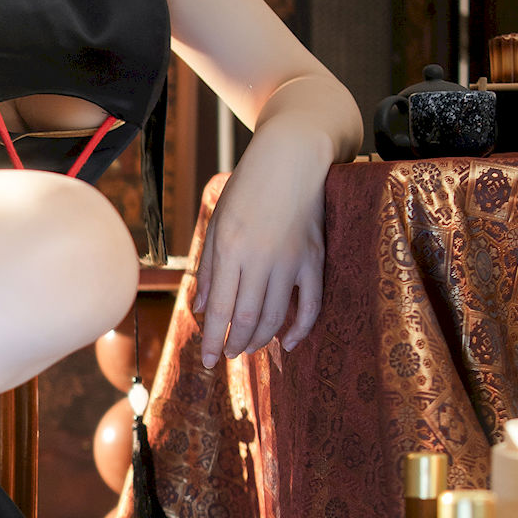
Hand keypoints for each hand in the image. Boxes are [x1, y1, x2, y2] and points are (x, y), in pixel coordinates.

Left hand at [192, 122, 332, 369]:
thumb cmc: (248, 187)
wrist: (293, 156)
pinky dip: (301, 328)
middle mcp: (261, 258)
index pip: (221, 309)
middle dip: (235, 344)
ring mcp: (292, 259)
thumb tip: (203, 309)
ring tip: (248, 348)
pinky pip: (312, 303)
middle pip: (248, 318)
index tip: (208, 362)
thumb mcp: (218, 221)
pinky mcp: (314, 257)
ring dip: (261, 339)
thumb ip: (209, 268)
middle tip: (227, 356)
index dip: (213, 340)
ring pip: (276, 315)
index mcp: (231, 248)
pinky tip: (288, 342)